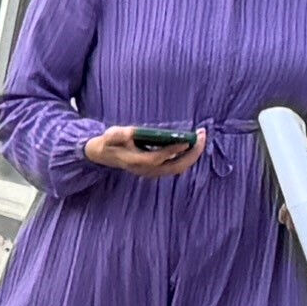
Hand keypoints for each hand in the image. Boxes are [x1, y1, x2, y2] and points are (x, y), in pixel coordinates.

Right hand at [78, 124, 194, 173]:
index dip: (173, 150)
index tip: (188, 139)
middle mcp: (146, 170)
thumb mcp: (109, 135)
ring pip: (179, 168)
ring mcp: (152, 172)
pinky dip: (188, 156)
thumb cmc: (109, 143)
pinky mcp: (157, 170)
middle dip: (192, 153)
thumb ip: (117, 135)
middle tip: (202, 135)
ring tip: (201, 137)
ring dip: (192, 154)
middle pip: (175, 167)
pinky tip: (193, 143)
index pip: (157, 158)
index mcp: (135, 161)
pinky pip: (177, 166)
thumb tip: (129, 133)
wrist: (104, 155)